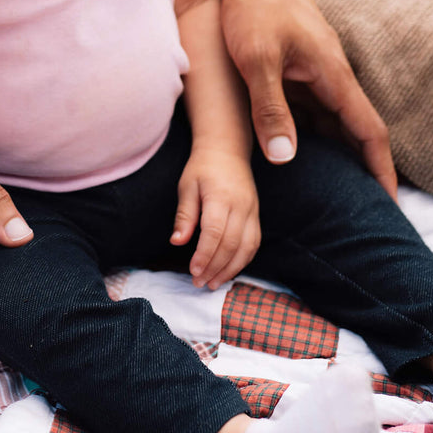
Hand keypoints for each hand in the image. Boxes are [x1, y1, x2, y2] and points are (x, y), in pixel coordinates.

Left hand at [171, 145, 259, 288]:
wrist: (227, 150)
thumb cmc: (202, 167)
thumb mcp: (187, 186)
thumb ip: (185, 215)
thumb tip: (177, 242)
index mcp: (221, 197)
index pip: (215, 232)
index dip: (205, 255)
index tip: (193, 271)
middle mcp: (241, 206)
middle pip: (232, 244)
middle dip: (216, 267)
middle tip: (199, 283)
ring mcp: (252, 212)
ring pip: (247, 248)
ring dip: (230, 269)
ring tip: (213, 283)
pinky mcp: (256, 216)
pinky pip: (253, 243)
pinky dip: (242, 260)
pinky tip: (228, 270)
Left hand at [198, 0, 395, 197]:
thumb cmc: (253, 5)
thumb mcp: (256, 60)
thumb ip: (270, 108)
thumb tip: (284, 159)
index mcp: (331, 74)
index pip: (367, 131)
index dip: (378, 168)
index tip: (387, 203)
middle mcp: (328, 73)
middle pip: (349, 129)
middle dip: (354, 167)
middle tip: (350, 208)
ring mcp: (311, 67)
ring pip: (324, 118)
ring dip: (325, 149)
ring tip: (320, 189)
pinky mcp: (292, 62)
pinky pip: (304, 104)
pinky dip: (300, 127)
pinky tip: (284, 147)